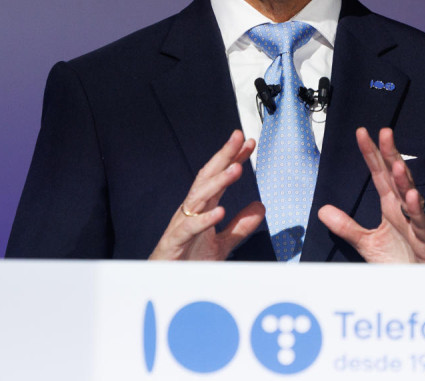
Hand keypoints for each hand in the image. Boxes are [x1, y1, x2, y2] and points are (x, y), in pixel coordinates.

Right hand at [149, 130, 265, 260]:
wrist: (164, 285)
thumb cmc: (188, 261)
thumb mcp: (222, 243)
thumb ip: (240, 226)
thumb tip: (261, 206)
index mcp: (202, 209)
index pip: (218, 178)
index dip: (232, 159)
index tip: (248, 143)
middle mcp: (191, 211)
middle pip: (207, 178)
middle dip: (223, 156)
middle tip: (239, 138)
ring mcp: (182, 224)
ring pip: (199, 198)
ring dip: (217, 182)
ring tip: (236, 169)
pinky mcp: (175, 242)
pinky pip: (190, 228)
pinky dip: (204, 220)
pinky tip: (219, 211)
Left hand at [317, 127, 424, 263]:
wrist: (421, 287)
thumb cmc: (400, 263)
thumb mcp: (366, 243)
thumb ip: (346, 226)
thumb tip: (322, 210)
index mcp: (392, 207)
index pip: (379, 175)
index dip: (371, 154)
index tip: (362, 133)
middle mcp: (405, 210)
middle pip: (397, 178)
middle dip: (391, 155)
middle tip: (384, 132)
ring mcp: (418, 224)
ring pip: (412, 197)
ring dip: (404, 180)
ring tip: (396, 163)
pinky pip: (422, 223)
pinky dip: (417, 210)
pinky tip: (411, 196)